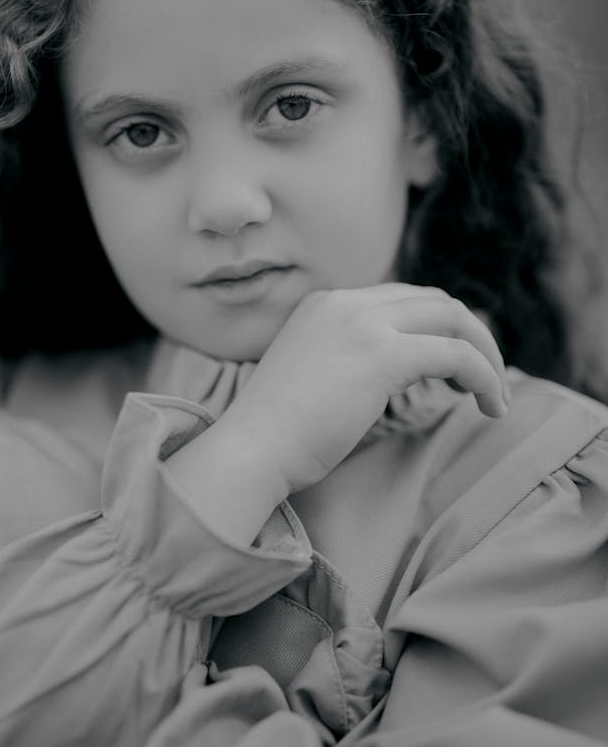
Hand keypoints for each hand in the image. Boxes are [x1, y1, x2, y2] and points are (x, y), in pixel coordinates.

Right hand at [217, 283, 508, 496]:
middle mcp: (344, 302)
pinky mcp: (381, 355)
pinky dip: (483, 375)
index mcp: (324, 303)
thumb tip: (389, 377)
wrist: (251, 449)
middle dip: (472, 335)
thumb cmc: (277, 433)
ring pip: (452, 318)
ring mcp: (362, 324)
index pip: (402, 298)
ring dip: (485, 354)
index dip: (438, 328)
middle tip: (488, 379)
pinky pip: (455, 354)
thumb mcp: (312, 376)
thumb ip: (347, 360)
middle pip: (434, 300)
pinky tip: (489, 405)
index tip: (456, 367)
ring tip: (495, 397)